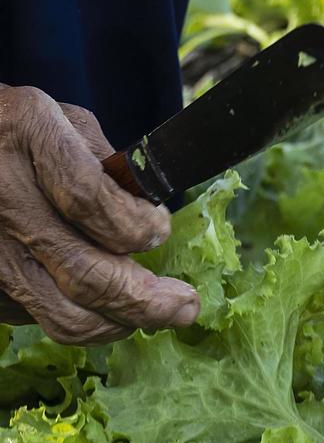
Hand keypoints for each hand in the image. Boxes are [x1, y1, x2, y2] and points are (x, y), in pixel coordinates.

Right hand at [0, 86, 198, 344]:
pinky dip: (76, 315)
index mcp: (29, 136)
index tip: (160, 230)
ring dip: (119, 323)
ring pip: (63, 314)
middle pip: (85, 275)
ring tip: (150, 313)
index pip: (90, 200)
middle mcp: (3, 195)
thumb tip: (149, 220)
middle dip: (149, 301)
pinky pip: (36, 317)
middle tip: (186, 307)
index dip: (137, 226)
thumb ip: (112, 167)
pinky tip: (95, 301)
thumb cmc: (16, 127)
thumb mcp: (66, 120)